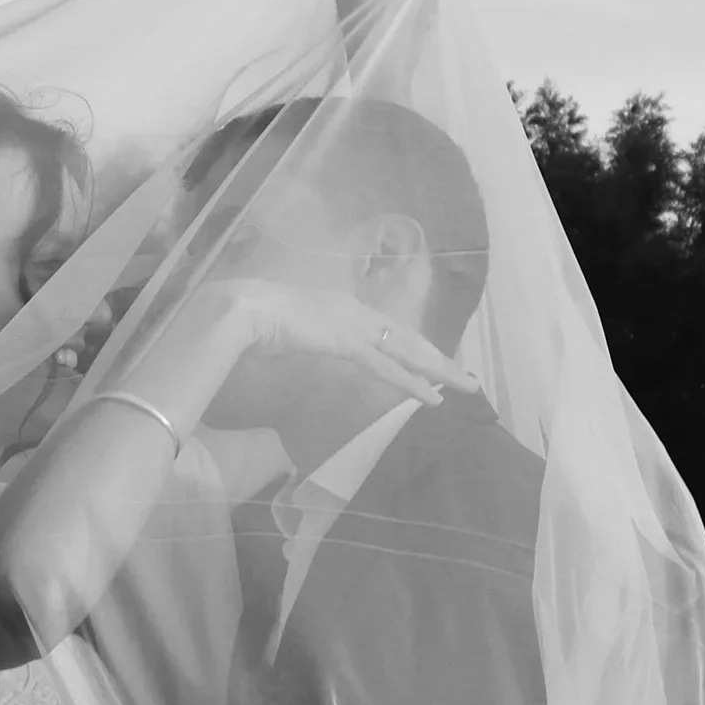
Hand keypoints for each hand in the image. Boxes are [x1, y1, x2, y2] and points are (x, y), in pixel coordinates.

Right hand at [188, 276, 481, 407]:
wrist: (238, 310)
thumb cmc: (250, 321)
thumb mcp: (282, 329)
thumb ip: (296, 336)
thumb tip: (291, 346)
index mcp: (338, 306)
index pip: (385, 328)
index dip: (410, 346)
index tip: (430, 360)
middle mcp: (353, 310)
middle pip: (406, 337)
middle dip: (438, 358)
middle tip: (466, 376)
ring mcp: (352, 324)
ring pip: (407, 350)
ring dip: (438, 370)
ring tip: (465, 386)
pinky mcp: (346, 342)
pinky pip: (387, 367)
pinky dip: (411, 383)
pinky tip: (432, 398)